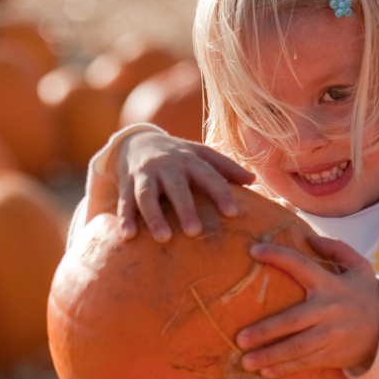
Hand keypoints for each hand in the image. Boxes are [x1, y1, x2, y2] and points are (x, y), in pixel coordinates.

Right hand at [117, 131, 254, 241]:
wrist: (137, 141)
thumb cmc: (177, 154)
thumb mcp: (200, 154)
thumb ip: (225, 167)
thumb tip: (253, 181)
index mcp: (189, 160)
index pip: (208, 176)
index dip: (221, 193)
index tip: (233, 213)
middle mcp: (167, 166)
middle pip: (176, 187)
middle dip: (185, 209)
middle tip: (195, 232)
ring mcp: (145, 175)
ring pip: (147, 195)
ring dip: (154, 216)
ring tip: (164, 238)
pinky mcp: (126, 185)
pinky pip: (125, 202)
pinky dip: (125, 218)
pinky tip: (128, 235)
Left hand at [236, 234, 378, 377]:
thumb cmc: (367, 295)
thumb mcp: (360, 267)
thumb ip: (337, 249)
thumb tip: (309, 237)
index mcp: (331, 284)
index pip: (301, 265)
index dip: (278, 256)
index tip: (254, 250)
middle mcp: (329, 310)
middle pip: (292, 321)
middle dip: (264, 330)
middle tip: (239, 337)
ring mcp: (331, 335)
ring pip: (296, 348)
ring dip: (269, 356)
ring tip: (245, 361)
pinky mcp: (333, 355)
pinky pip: (305, 363)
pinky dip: (284, 369)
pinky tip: (265, 371)